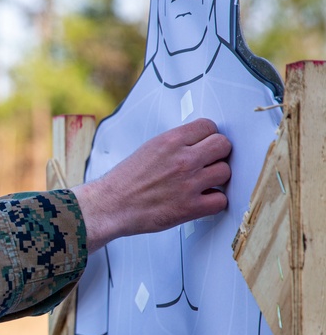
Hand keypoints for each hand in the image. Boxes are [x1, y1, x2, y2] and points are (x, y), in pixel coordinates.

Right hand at [72, 118, 231, 252]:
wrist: (109, 205)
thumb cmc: (124, 181)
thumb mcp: (148, 149)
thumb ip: (174, 145)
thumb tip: (198, 144)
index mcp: (170, 141)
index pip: (209, 126)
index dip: (208, 136)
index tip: (204, 145)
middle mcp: (183, 160)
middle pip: (223, 145)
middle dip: (217, 154)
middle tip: (207, 163)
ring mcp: (189, 184)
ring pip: (225, 172)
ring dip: (216, 178)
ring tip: (202, 183)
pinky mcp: (190, 207)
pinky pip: (221, 201)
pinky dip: (214, 202)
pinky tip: (201, 200)